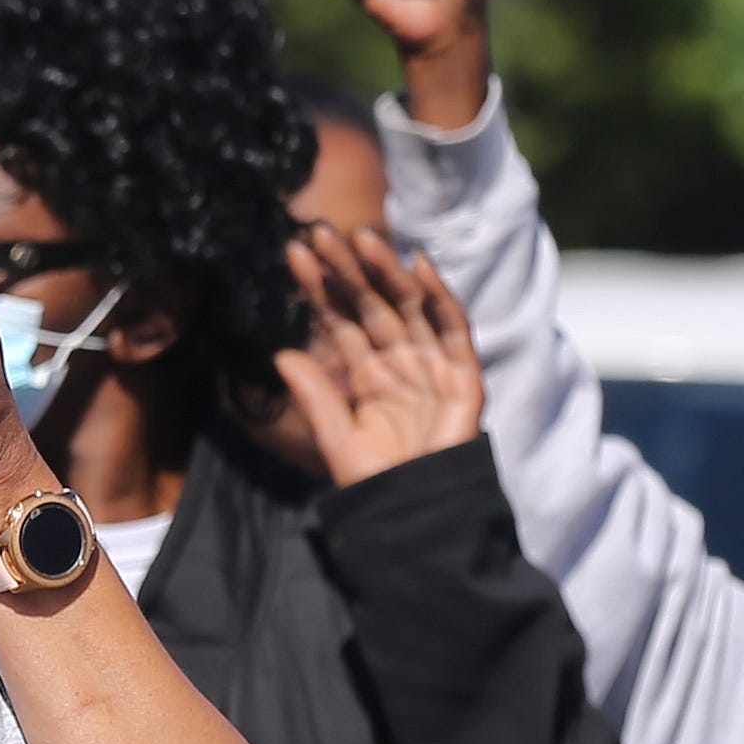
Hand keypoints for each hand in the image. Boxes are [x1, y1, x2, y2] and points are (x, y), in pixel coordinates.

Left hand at [266, 222, 483, 486]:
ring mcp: (432, 366)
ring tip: (361, 237)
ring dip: (387, 271)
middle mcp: (399, 363)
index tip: (294, 255)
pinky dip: (439, 297)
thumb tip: (280, 353)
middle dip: (348, 270)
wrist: (416, 511)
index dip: (319, 288)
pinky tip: (420, 266)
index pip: (339, 321)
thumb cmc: (377, 481)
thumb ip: (313, 395)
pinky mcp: (463, 377)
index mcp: (367, 375)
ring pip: (409, 307)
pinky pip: (452, 329)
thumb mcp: (336, 436)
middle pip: (371, 305)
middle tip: (320, 231)